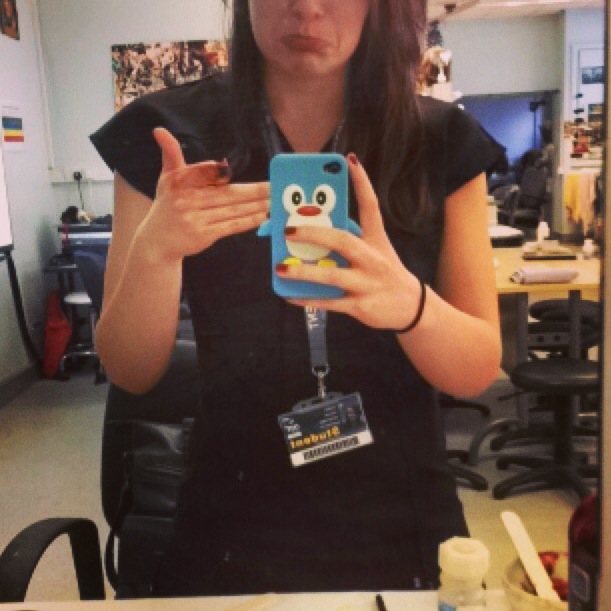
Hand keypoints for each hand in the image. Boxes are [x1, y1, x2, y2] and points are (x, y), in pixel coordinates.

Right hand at [135, 128, 269, 263]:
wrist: (157, 241)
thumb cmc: (167, 205)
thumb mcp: (166, 178)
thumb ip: (170, 154)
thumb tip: (160, 130)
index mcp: (179, 182)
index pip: (203, 172)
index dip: (216, 171)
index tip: (231, 171)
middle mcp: (186, 200)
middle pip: (225, 194)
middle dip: (252, 191)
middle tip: (272, 186)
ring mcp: (196, 219)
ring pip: (231, 210)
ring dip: (255, 206)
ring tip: (272, 200)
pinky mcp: (204, 235)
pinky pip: (230, 226)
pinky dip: (247, 221)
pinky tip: (262, 215)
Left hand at [277, 154, 421, 330]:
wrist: (411, 307)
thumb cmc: (384, 273)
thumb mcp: (376, 251)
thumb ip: (350, 240)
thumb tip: (311, 231)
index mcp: (377, 241)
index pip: (371, 207)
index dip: (362, 183)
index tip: (350, 160)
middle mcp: (373, 259)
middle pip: (343, 241)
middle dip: (314, 233)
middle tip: (288, 229)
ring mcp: (367, 283)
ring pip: (332, 276)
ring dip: (303, 272)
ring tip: (280, 267)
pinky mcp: (361, 306)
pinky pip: (329, 303)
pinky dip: (307, 299)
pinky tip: (288, 295)